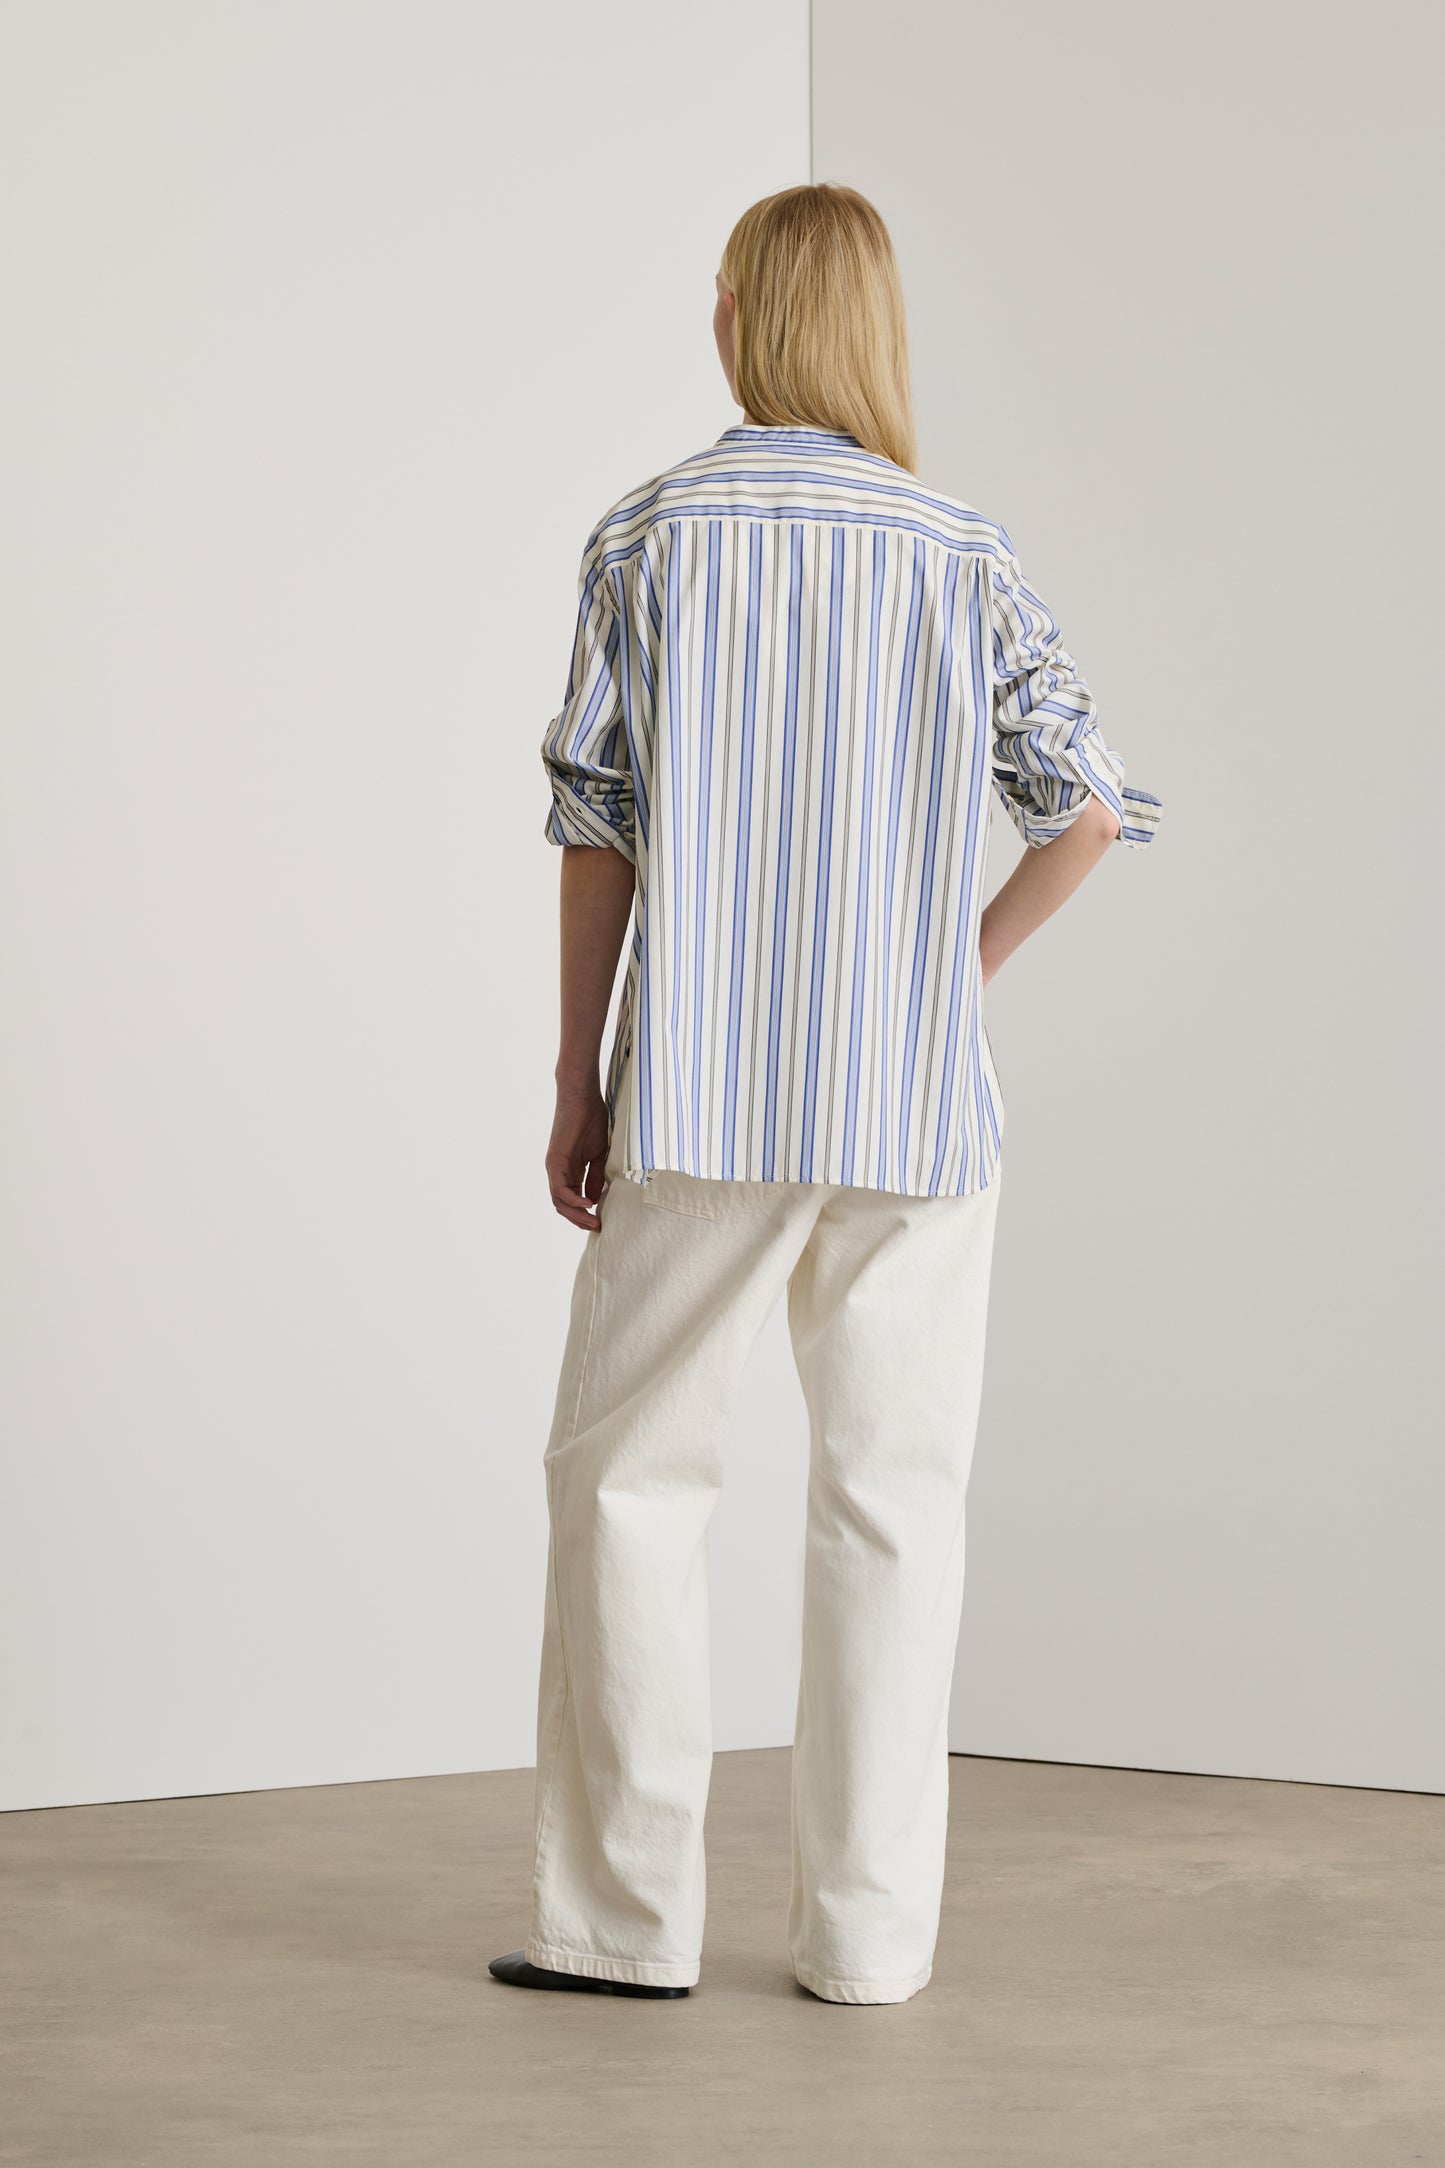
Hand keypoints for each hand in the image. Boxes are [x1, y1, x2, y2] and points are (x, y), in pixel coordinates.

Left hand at [546, 1079, 610, 1230]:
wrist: (582, 1098)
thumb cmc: (592, 1120)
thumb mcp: (599, 1155)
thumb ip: (596, 1177)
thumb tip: (596, 1200)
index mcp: (570, 1171)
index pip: (573, 1201)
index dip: (585, 1214)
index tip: (602, 1222)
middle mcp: (559, 1172)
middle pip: (564, 1206)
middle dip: (580, 1220)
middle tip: (598, 1228)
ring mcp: (555, 1167)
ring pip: (559, 1202)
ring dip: (576, 1215)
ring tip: (594, 1221)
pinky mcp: (555, 1161)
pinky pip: (560, 1189)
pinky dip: (573, 1199)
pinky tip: (588, 1204)